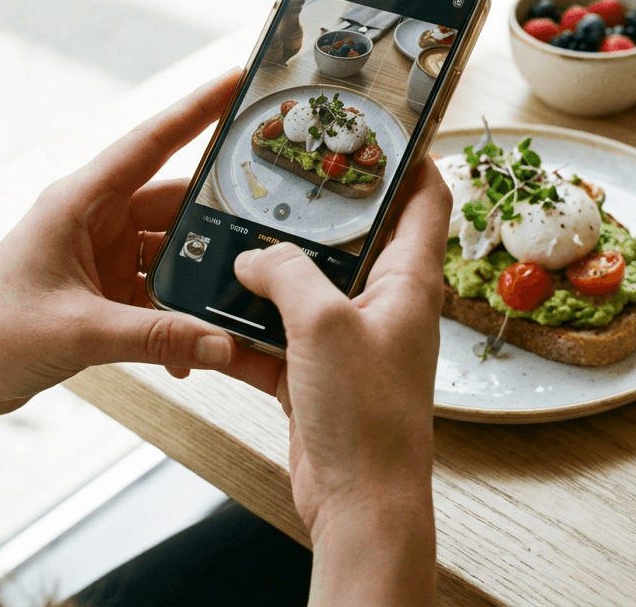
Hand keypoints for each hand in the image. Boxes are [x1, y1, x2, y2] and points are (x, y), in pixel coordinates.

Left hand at [0, 70, 264, 425]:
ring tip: (238, 296)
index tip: (237, 81)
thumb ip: (157, 337)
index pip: (150, 143)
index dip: (196, 109)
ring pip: (174, 250)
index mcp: (78, 202)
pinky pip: (160, 290)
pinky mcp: (106, 288)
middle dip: (219, 217)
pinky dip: (179, 315)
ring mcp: (102, 254)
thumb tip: (223, 344)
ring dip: (200, 278)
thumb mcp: (79, 332)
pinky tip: (194, 347)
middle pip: (174, 203)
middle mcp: (94, 219)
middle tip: (269, 220)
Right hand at [234, 160, 450, 604]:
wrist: (359, 506)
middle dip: (316, 211)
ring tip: (228, 238)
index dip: (409, 159)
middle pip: (356, 239)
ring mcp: (349, 342)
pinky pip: (277, 337)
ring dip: (269, 271)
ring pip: (307, 288)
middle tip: (275, 178)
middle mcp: (384, 306)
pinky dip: (246, 327)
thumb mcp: (324, 326)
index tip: (375, 128)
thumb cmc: (367, 419)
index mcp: (408, 282)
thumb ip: (286, 275)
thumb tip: (252, 254)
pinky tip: (209, 315)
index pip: (426, 201)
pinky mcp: (317, 375)